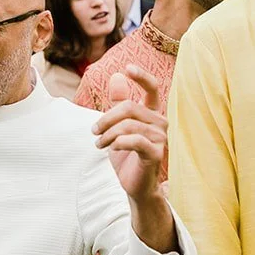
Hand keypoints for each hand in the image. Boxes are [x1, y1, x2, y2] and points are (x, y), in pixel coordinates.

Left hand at [91, 66, 166, 200]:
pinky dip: (118, 143)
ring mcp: (161, 138)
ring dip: (107, 134)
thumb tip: (117, 76)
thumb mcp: (118, 127)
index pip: (152, 89)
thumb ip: (119, 103)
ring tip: (99, 144)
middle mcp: (160, 123)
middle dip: (106, 118)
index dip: (142, 76)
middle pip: (130, 108)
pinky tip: (112, 149)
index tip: (127, 68)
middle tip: (94, 131)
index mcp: (152, 114)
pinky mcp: (156, 153)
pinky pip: (134, 140)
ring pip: (128, 125)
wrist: (135, 186)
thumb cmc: (127, 156)